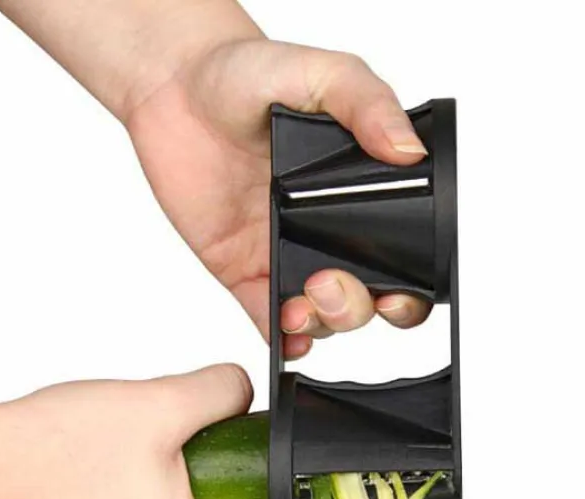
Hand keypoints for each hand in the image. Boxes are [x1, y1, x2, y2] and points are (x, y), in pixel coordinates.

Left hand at [125, 38, 432, 358]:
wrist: (174, 84)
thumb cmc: (246, 73)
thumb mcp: (321, 73)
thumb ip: (369, 104)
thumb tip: (409, 150)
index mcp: (359, 200)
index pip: (403, 262)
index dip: (410, 290)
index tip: (396, 290)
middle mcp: (329, 235)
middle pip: (368, 303)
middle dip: (361, 311)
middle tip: (333, 287)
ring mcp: (288, 257)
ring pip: (323, 319)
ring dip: (323, 324)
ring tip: (304, 303)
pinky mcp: (246, 273)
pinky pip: (271, 322)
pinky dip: (284, 339)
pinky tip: (287, 333)